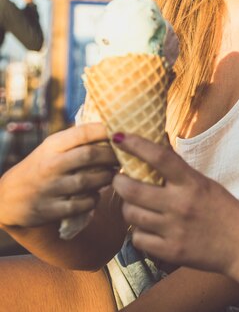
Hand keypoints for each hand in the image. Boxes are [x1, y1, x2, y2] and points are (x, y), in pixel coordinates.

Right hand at [0, 123, 117, 227]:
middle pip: (90, 156)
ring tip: (112, 175)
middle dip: (112, 156)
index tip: (121, 134)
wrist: (7, 197)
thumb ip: (79, 140)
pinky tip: (95, 195)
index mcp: (53, 145)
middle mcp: (50, 164)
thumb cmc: (43, 166)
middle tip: (123, 157)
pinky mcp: (49, 210)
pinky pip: (81, 205)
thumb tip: (117, 132)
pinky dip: (93, 200)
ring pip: (88, 181)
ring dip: (106, 178)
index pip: (84, 132)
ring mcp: (49, 188)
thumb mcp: (54, 147)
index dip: (106, 131)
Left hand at [112, 133, 238, 272]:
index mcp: (192, 183)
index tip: (119, 137)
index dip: (136, 144)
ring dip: (127, 208)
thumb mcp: (206, 185)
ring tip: (134, 205)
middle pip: (133, 189)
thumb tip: (155, 153)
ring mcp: (174, 229)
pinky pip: (138, 239)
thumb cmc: (226, 211)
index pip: (160, 157)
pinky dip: (139, 233)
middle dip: (118, 182)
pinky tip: (148, 229)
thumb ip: (181, 174)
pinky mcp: (170, 251)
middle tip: (119, 180)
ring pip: (131, 215)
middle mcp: (181, 204)